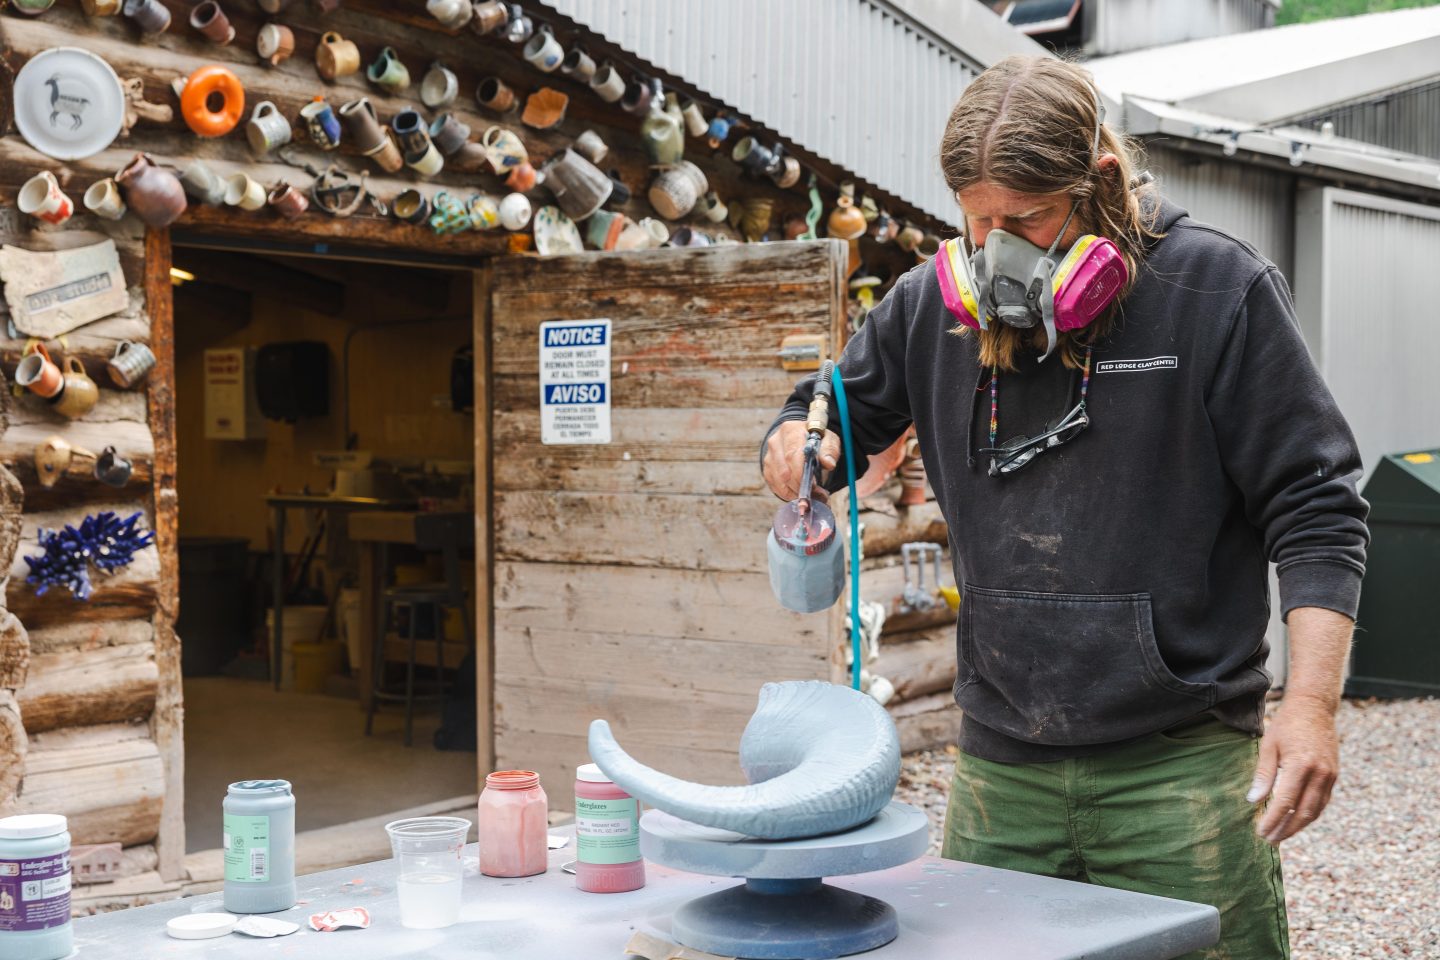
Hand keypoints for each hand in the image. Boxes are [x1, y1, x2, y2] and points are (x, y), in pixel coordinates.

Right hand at [763, 421, 840, 501]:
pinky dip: (789, 494)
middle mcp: (775, 442)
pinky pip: (776, 487)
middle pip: (784, 471)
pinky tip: (800, 493)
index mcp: (790, 431)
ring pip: (779, 481)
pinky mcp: (767, 470)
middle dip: (800, 486)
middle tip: (816, 493)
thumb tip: (829, 464)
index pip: (792, 455)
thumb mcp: (828, 439)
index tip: (814, 485)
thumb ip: (829, 450)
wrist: (801, 439)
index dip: (802, 473)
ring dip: (795, 492)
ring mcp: (769, 457)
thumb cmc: (816, 440)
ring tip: (810, 495)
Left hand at [1248, 694, 1338, 844]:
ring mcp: (1330, 776)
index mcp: (1300, 765)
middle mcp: (1319, 773)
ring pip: (1315, 810)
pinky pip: (1322, 802)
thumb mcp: (1268, 746)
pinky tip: (1296, 821)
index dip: (1272, 819)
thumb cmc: (1287, 726)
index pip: (1284, 801)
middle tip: (1270, 840)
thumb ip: (1263, 775)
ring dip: (1298, 826)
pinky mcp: (1334, 776)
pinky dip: (1309, 814)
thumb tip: (1253, 800)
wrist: (1315, 709)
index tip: (1260, 831)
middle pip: (1303, 812)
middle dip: (1286, 829)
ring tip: (1281, 835)